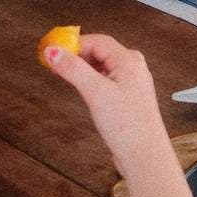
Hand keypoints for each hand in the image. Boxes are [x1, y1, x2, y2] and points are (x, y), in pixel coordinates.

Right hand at [42, 34, 169, 154]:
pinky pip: (105, 80)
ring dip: (82, 68)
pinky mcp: (127, 97)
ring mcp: (131, 83)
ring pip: (102, 66)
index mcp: (129, 61)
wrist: (144, 156)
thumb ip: (74, 70)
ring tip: (64, 75)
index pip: (96, 40)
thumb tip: (54, 52)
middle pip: (99, 51)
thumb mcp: (96, 93)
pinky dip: (90, 80)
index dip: (72, 43)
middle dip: (76, 55)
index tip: (52, 49)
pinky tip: (82, 89)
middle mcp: (133, 68)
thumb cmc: (128, 126)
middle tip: (55, 62)